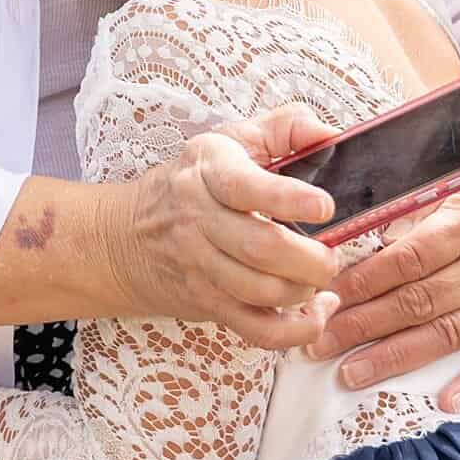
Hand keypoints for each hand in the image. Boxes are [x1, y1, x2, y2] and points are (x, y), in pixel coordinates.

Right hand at [108, 101, 344, 351]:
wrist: (128, 237)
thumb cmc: (194, 182)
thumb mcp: (231, 140)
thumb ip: (284, 129)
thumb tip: (330, 134)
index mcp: (208, 172)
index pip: (245, 187)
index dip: (290, 199)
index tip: (325, 206)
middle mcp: (199, 220)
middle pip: (261, 248)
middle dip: (310, 258)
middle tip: (331, 253)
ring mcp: (200, 267)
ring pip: (261, 291)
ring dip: (305, 289)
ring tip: (319, 276)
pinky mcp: (208, 303)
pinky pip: (257, 330)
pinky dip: (296, 329)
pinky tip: (316, 311)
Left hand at [308, 108, 459, 410]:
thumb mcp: (459, 174)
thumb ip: (414, 205)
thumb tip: (356, 236)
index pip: (408, 259)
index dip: (362, 282)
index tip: (323, 297)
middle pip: (419, 301)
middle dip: (363, 325)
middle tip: (317, 343)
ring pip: (448, 333)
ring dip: (396, 357)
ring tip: (351, 373)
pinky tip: (445, 402)